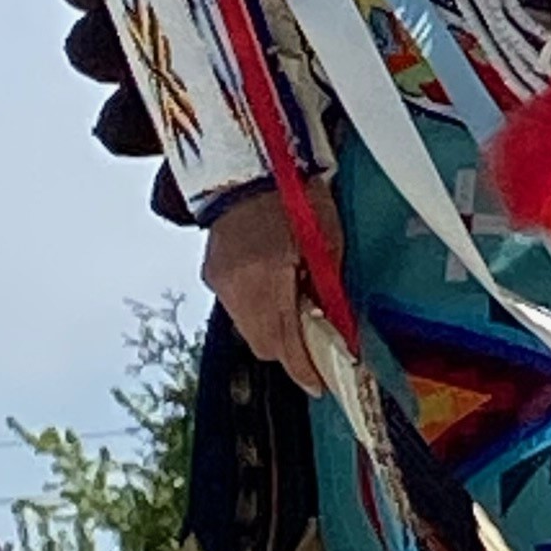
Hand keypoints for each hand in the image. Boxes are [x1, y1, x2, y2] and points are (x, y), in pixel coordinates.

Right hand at [203, 183, 334, 392]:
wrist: (248, 165)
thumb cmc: (295, 194)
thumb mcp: (326, 240)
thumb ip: (328, 288)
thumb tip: (339, 328)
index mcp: (267, 276)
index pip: (284, 341)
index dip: (303, 369)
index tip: (318, 386)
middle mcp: (236, 285)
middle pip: (263, 343)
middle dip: (289, 353)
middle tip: (315, 350)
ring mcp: (219, 280)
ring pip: (247, 329)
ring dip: (273, 332)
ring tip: (297, 317)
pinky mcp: (212, 273)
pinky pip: (236, 308)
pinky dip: (257, 312)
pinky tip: (274, 296)